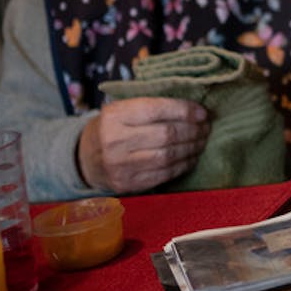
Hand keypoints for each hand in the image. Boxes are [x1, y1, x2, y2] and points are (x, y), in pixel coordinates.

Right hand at [76, 97, 209, 192]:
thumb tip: (192, 107)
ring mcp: (121, 165)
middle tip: (206, 127)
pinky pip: (164, 174)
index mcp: (115, 115)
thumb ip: (151, 106)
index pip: (156, 109)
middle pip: (166, 134)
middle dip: (193, 130)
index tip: (202, 112)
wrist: (85, 158)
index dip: (184, 111)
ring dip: (192, 148)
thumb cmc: (112, 128)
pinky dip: (183, 165)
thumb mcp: (122, 110)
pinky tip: (191, 157)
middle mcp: (115, 140)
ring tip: (202, 141)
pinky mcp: (127, 183)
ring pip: (168, 156)